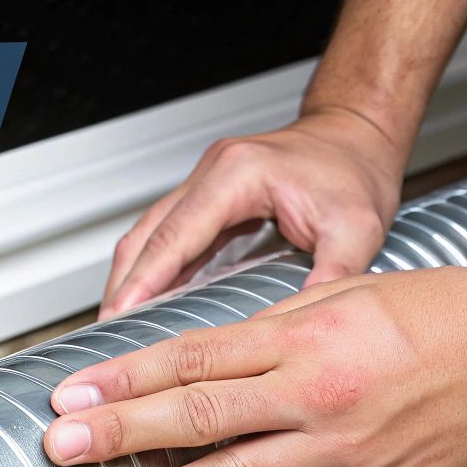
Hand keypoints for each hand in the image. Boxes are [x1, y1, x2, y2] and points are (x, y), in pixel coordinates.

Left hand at [46, 267, 466, 466]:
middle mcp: (315, 396)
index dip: (126, 379)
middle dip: (122, 435)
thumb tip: (204, 353)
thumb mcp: (344, 294)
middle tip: (63, 448)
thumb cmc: (441, 314)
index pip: (194, 358)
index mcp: (306, 338)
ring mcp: (336, 450)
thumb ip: (270, 328)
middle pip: (200, 416)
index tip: (76, 392)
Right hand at [100, 105, 405, 318]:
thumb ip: (333, 274)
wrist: (356, 134)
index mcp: (238, 174)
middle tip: (109, 332)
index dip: (145, 279)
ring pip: (148, 234)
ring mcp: (205, 183)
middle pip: (146, 234)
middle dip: (124, 285)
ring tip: (120, 326)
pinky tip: (148, 303)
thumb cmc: (354, 168)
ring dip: (131, 279)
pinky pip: (166, 236)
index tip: (122, 313)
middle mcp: (213, 173)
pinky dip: (151, 270)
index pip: (176, 233)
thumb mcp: (357, 226)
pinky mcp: (208, 199)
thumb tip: (304, 324)